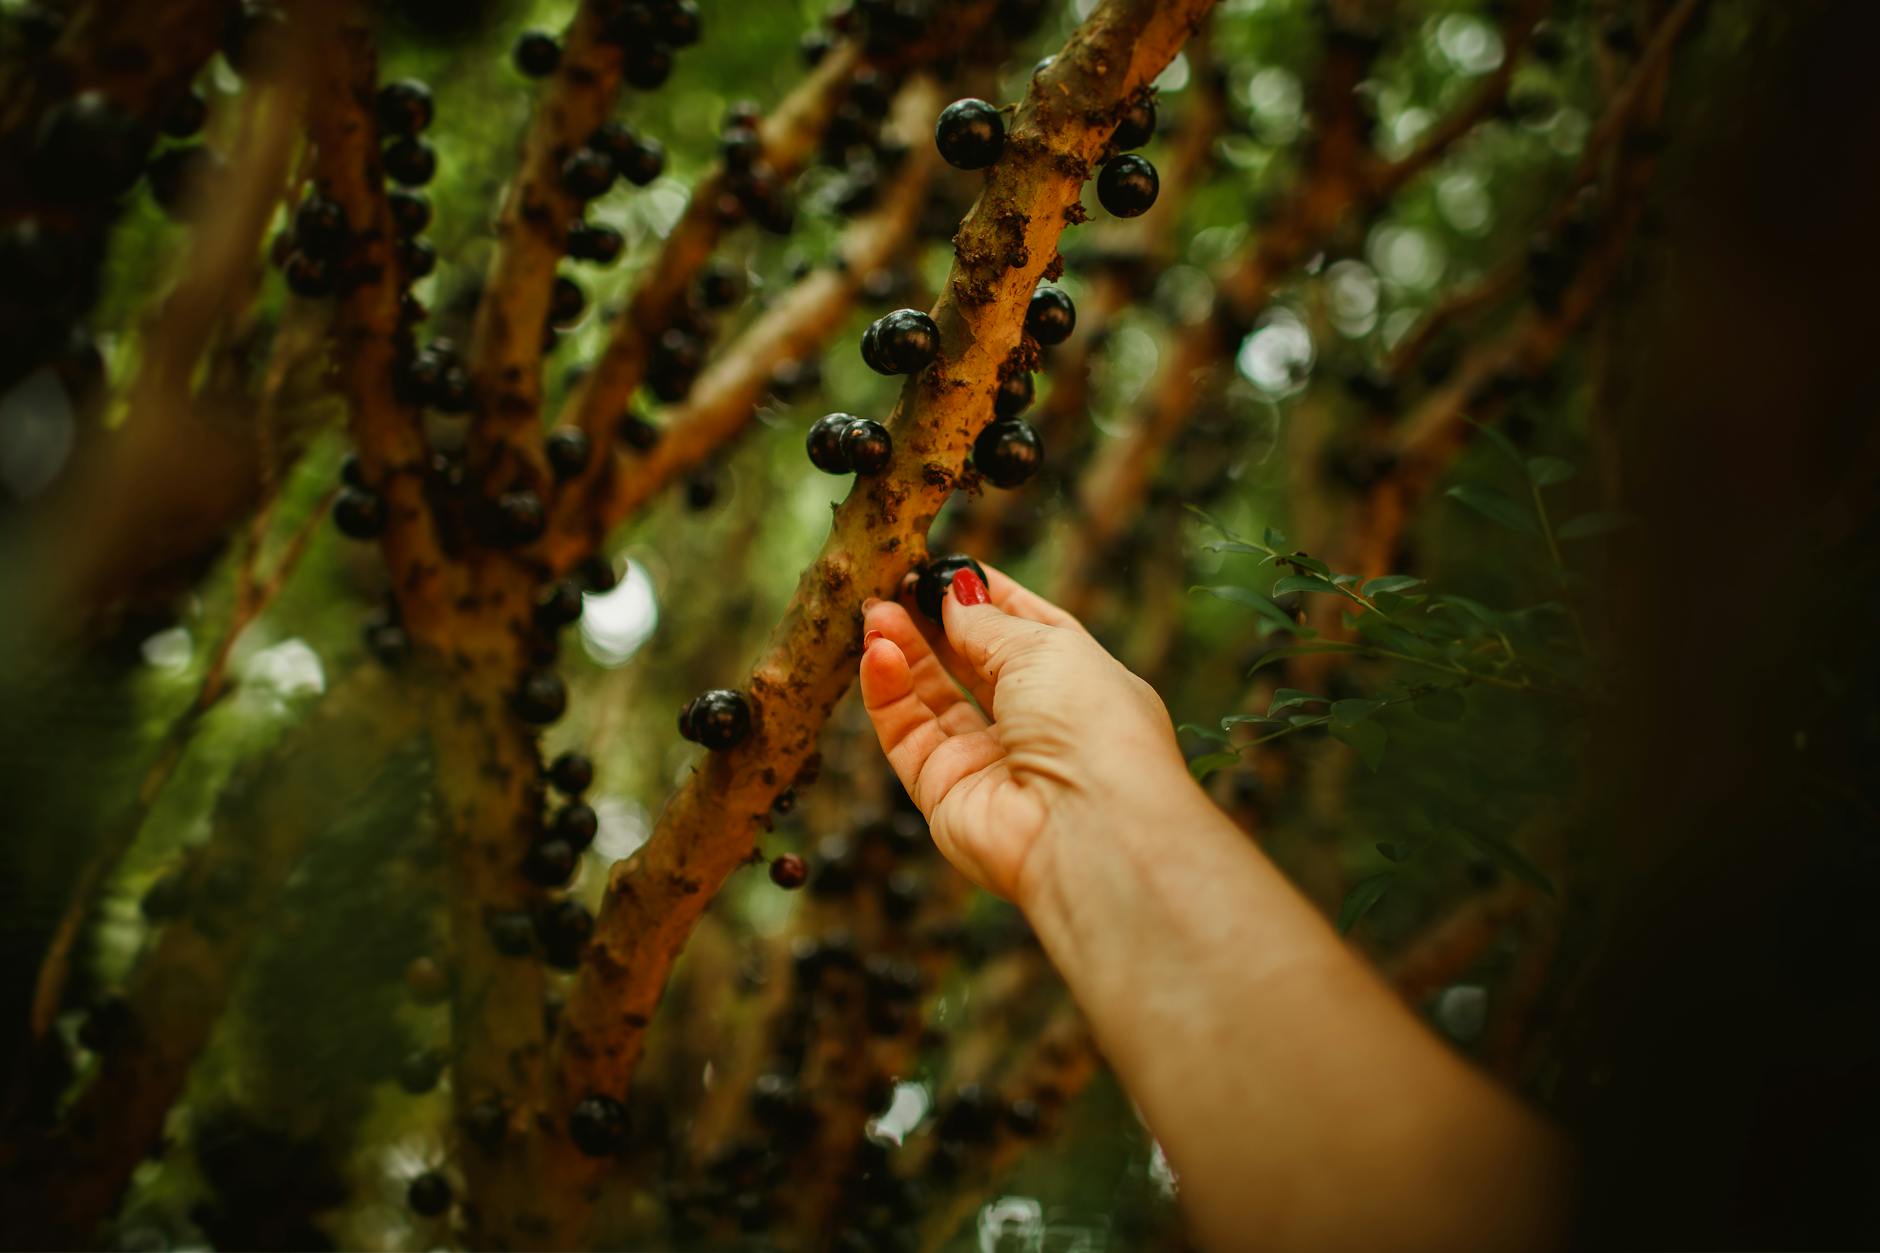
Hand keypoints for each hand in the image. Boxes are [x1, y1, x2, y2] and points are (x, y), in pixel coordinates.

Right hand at [858, 562, 1192, 901]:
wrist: (1090, 829)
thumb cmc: (1092, 726)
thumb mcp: (1046, 648)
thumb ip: (990, 621)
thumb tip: (955, 592)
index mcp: (1080, 685)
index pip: (1028, 631)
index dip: (987, 597)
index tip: (946, 565)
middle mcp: (1038, 726)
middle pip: (973, 665)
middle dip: (933, 622)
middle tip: (895, 583)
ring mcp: (990, 763)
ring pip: (933, 699)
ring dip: (902, 651)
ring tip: (874, 610)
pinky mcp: (945, 795)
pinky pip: (907, 735)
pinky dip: (888, 693)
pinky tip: (876, 652)